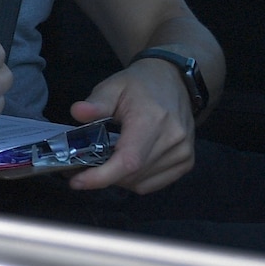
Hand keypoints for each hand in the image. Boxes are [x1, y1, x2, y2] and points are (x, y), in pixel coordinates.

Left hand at [66, 58, 194, 192]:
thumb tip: (77, 112)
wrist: (174, 81)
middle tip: (84, 167)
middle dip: (104, 176)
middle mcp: (173, 139)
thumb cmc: (140, 85)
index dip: (102, 176)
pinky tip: (126, 165)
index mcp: (152, 119)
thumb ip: (97, 102)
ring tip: (107, 163)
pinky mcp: (187, 161)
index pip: (128, 160)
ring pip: (142, 183)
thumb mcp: (113, 86)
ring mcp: (183, 152)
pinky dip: (136, 181)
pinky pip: (154, 184)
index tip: (77, 181)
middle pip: (132, 175)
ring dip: (119, 179)